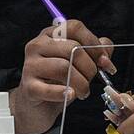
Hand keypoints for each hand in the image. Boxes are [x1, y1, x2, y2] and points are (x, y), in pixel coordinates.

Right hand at [10, 18, 114, 133]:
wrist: (38, 105)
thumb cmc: (60, 80)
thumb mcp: (79, 63)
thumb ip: (95, 53)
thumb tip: (106, 55)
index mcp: (51, 34)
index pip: (74, 27)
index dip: (93, 43)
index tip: (103, 61)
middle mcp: (38, 45)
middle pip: (72, 48)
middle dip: (90, 67)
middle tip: (91, 80)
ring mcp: (31, 65)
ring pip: (63, 67)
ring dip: (81, 83)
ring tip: (83, 92)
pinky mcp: (28, 86)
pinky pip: (48, 89)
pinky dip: (63, 93)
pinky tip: (70, 95)